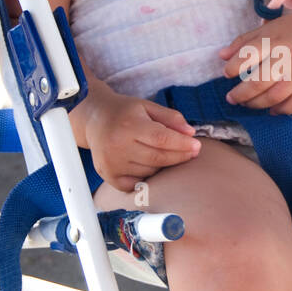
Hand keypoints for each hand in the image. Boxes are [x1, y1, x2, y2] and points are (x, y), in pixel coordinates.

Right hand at [84, 85, 200, 191]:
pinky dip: (147, 176)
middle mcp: (117, 146)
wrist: (94, 120)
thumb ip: (171, 118)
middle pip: (158, 159)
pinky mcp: (108, 176)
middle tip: (191, 152)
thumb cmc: (126, 113)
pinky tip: (147, 164)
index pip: (161, 139)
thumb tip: (191, 133)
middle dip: (179, 157)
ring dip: (162, 166)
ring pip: (149, 172)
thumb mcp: (148, 106)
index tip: (197, 146)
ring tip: (160, 152)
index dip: (182, 145)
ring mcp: (111, 164)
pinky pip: (137, 184)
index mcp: (128, 126)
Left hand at [218, 8, 291, 115]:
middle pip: (259, 82)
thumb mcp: (267, 29)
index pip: (248, 55)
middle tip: (231, 98)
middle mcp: (286, 58)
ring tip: (247, 103)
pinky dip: (280, 110)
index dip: (233, 67)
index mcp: (273, 40)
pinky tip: (271, 109)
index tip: (227, 73)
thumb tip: (221, 56)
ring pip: (274, 97)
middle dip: (241, 94)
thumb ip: (243, 42)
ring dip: (256, 104)